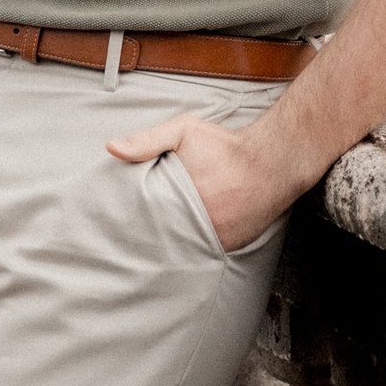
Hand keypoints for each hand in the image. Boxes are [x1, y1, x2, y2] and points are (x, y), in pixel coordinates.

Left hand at [106, 112, 301, 252]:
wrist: (274, 161)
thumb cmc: (226, 145)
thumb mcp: (185, 132)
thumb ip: (148, 140)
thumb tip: (111, 148)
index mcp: (179, 197)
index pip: (144, 217)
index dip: (131, 219)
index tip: (117, 222)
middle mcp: (196, 222)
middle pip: (160, 237)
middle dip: (147, 236)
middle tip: (128, 241)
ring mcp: (213, 237)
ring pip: (181, 249)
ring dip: (169, 246)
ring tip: (152, 248)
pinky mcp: (228, 245)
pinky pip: (203, 253)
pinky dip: (192, 250)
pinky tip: (180, 246)